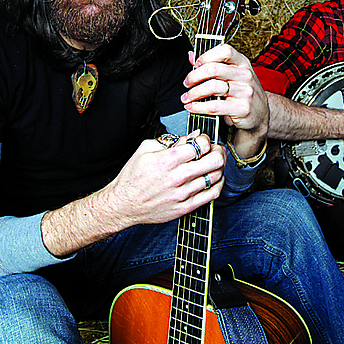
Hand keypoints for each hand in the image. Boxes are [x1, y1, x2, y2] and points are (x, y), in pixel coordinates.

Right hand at [106, 132, 225, 224]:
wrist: (123, 204)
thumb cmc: (133, 177)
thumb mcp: (146, 149)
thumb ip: (171, 141)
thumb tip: (193, 136)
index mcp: (167, 160)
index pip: (201, 145)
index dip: (206, 139)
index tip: (203, 140)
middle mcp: (178, 177)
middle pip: (214, 160)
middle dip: (218, 151)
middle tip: (215, 150)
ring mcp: (183, 194)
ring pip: (216, 176)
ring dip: (219, 167)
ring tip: (214, 163)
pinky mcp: (186, 207)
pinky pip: (212, 195)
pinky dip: (218, 183)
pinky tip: (214, 178)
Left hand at [181, 44, 268, 157]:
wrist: (261, 115)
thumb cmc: (243, 93)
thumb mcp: (232, 75)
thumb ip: (212, 64)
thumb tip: (191, 56)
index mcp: (242, 63)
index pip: (224, 51)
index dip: (206, 56)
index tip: (195, 64)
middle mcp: (245, 75)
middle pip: (214, 69)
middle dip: (194, 76)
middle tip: (186, 83)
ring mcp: (245, 92)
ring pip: (212, 87)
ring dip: (194, 93)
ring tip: (186, 98)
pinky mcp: (242, 108)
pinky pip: (215, 106)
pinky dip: (199, 107)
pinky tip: (193, 107)